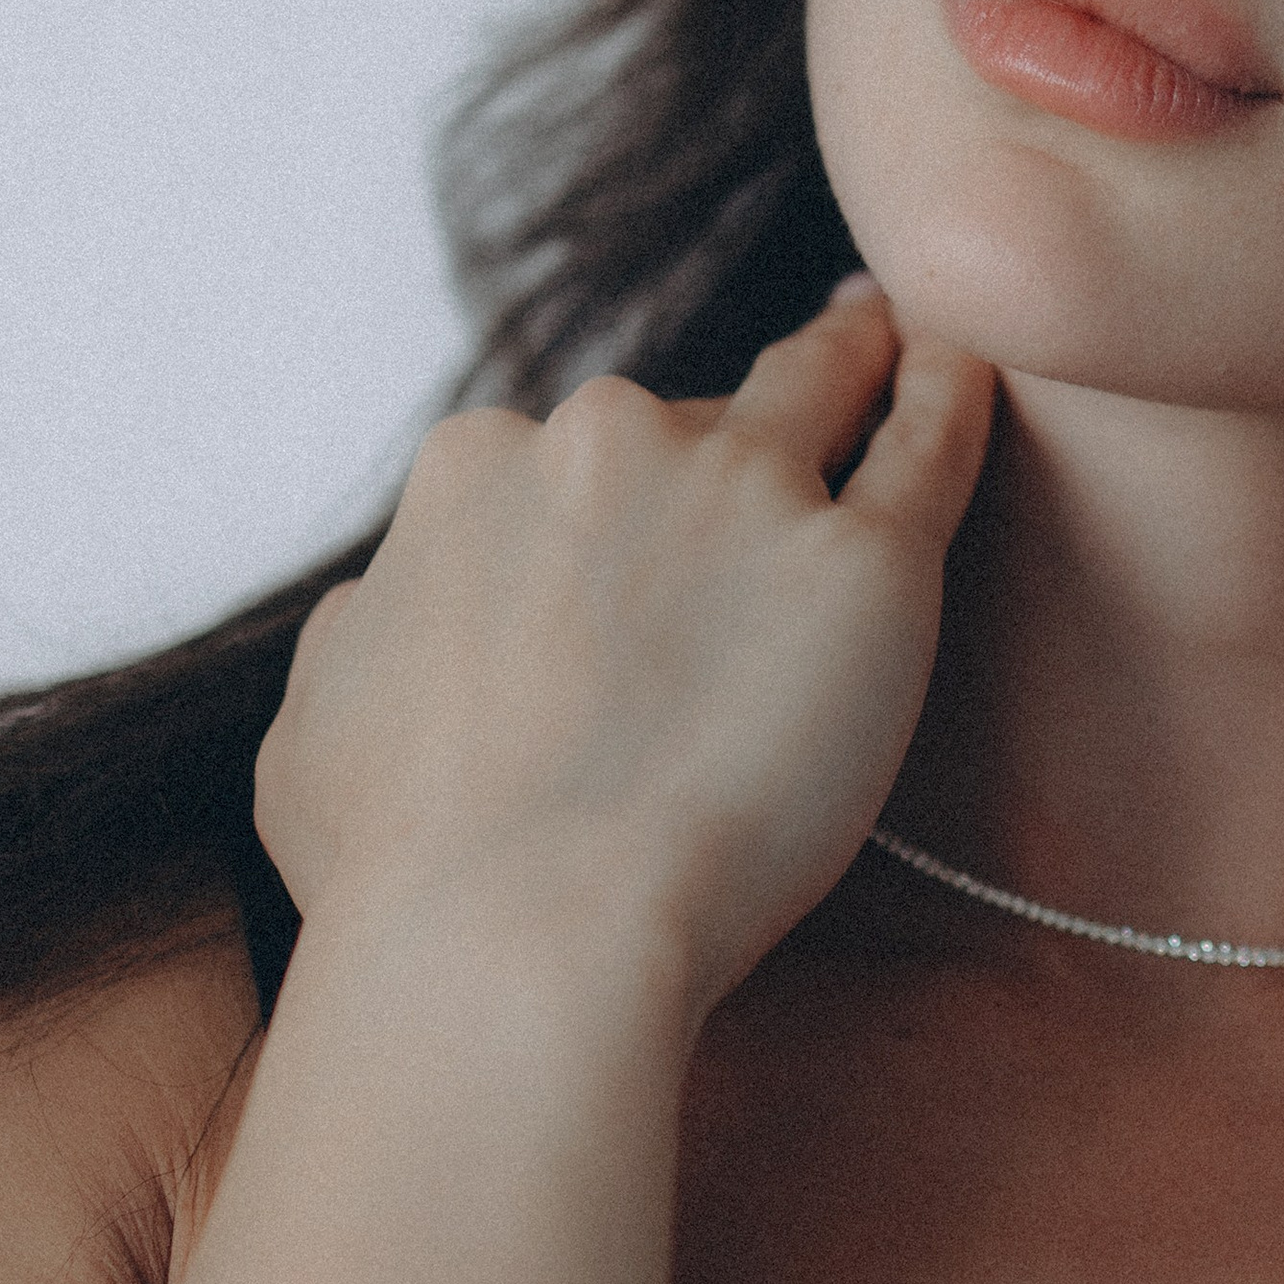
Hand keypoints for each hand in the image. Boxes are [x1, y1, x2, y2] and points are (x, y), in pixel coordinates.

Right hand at [256, 282, 994, 1028]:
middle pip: (692, 418)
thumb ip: (371, 630)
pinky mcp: (866, 565)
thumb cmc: (400, 870)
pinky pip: (929, 447)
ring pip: (816, 390)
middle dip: (721, 454)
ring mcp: (744, 491)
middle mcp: (607, 441)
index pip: (570, 454)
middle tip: (766, 476)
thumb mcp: (318, 718)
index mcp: (476, 468)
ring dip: (853, 358)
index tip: (639, 530)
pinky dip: (949, 397)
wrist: (515, 938)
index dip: (611, 501)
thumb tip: (385, 609)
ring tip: (890, 345)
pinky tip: (965, 370)